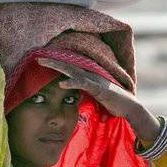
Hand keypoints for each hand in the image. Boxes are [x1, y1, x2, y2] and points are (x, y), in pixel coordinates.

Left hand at [39, 57, 160, 144]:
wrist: (129, 108)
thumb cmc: (114, 104)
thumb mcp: (95, 99)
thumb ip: (85, 96)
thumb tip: (77, 100)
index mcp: (89, 77)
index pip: (70, 68)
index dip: (58, 64)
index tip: (44, 61)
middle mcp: (90, 75)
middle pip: (68, 65)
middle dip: (53, 60)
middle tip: (37, 57)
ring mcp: (94, 80)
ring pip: (72, 70)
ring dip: (57, 66)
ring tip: (43, 62)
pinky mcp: (98, 88)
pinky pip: (83, 84)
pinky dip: (72, 82)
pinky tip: (61, 83)